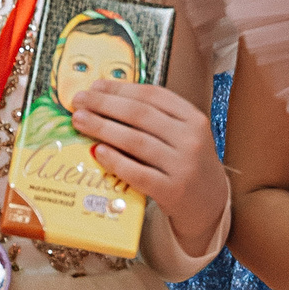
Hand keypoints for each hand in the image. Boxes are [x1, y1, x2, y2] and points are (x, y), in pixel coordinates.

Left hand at [69, 81, 229, 259]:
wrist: (209, 203)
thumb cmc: (186, 163)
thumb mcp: (181, 135)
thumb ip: (153, 118)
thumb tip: (105, 97)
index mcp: (193, 118)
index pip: (152, 95)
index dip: (120, 88)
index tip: (95, 86)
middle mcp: (191, 139)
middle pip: (140, 115)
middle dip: (104, 104)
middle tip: (78, 101)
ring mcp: (183, 166)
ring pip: (136, 141)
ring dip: (102, 128)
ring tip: (80, 121)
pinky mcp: (172, 191)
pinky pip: (138, 173)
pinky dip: (115, 161)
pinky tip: (97, 151)